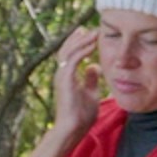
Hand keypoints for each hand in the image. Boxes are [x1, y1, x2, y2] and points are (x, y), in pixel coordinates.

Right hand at [50, 26, 102, 140]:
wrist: (72, 128)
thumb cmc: (81, 115)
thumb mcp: (90, 93)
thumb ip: (91, 79)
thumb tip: (94, 66)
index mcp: (66, 77)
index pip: (70, 55)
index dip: (78, 43)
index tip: (89, 34)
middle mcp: (61, 74)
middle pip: (67, 49)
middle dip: (78, 37)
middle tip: (88, 28)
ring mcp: (62, 76)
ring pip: (69, 51)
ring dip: (82, 40)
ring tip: (94, 32)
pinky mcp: (65, 80)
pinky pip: (74, 59)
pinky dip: (83, 50)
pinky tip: (93, 44)